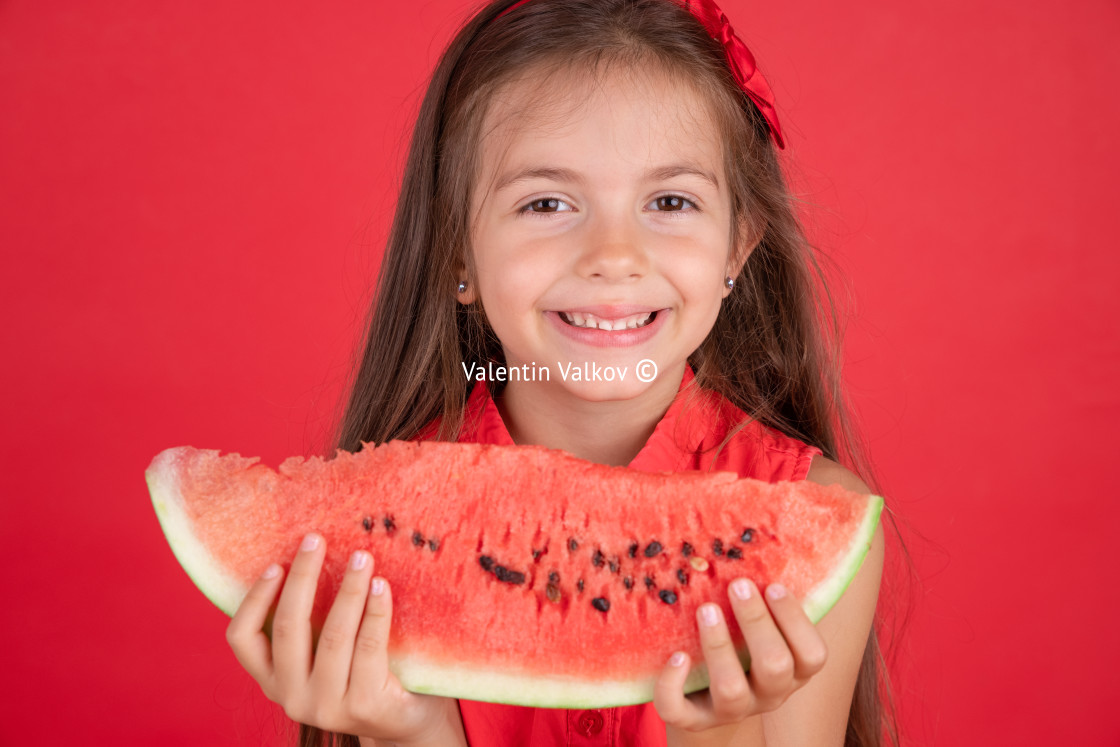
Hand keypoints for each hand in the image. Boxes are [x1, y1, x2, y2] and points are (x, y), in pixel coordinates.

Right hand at [225, 533, 461, 743]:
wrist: (402, 724)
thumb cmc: (360, 674)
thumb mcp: (323, 656)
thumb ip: (309, 625)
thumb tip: (308, 554)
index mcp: (274, 681)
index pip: (242, 639)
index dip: (254, 598)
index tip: (276, 564)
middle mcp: (292, 697)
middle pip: (287, 626)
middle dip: (302, 576)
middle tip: (316, 539)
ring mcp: (327, 706)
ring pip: (333, 634)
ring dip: (348, 588)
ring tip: (361, 557)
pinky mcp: (364, 704)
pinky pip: (369, 645)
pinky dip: (376, 610)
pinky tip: (381, 586)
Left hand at [653, 579, 826, 737]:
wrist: (709, 700)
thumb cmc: (742, 646)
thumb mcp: (763, 628)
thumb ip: (769, 597)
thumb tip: (769, 530)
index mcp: (792, 671)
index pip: (813, 655)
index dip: (796, 621)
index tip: (773, 585)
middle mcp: (767, 695)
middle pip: (775, 668)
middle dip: (757, 623)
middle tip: (738, 584)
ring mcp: (730, 710)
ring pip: (731, 689)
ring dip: (719, 646)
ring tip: (706, 609)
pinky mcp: (693, 719)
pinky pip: (680, 711)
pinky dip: (673, 684)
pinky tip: (676, 655)